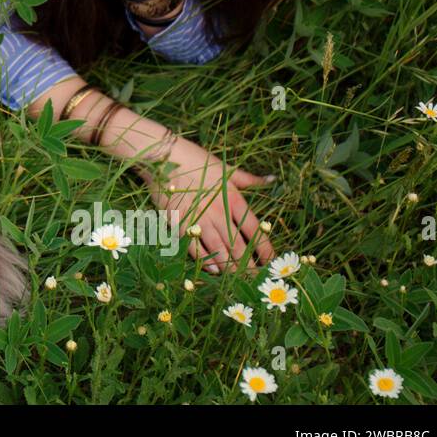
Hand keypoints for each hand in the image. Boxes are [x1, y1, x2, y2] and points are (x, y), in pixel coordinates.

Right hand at [147, 149, 275, 274]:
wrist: (164, 157)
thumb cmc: (196, 160)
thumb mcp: (226, 168)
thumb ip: (249, 179)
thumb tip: (272, 180)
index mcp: (232, 198)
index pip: (255, 230)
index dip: (264, 248)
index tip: (270, 260)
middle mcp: (218, 212)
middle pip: (238, 246)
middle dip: (248, 265)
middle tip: (255, 279)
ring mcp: (198, 219)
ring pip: (218, 250)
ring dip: (229, 267)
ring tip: (238, 278)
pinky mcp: (179, 223)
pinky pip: (194, 248)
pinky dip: (205, 260)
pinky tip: (213, 268)